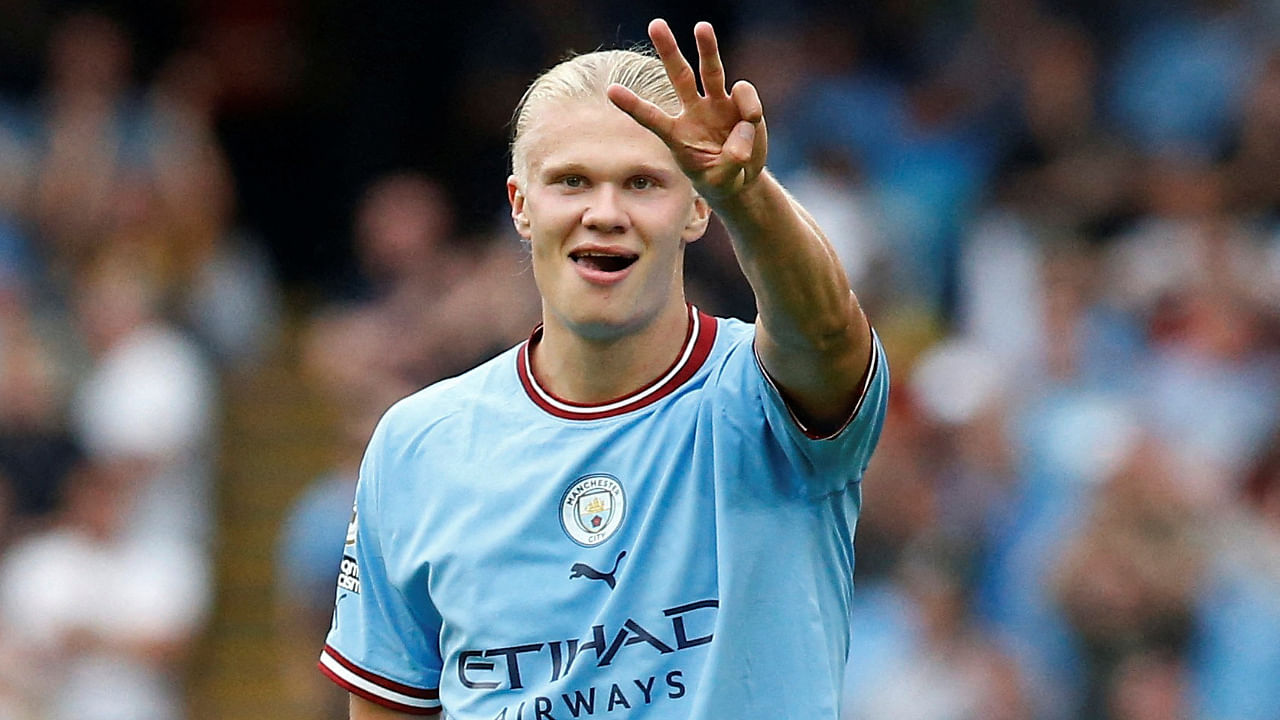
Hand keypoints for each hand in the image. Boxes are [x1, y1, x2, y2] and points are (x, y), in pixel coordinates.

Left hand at [607, 19, 767, 202]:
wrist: (742, 179)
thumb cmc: (721, 179)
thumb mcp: (722, 180)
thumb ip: (731, 159)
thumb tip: (744, 125)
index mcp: (677, 134)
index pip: (651, 117)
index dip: (633, 105)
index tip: (610, 90)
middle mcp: (694, 112)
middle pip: (679, 76)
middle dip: (668, 50)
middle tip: (655, 24)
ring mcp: (718, 104)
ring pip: (711, 71)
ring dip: (706, 48)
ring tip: (701, 26)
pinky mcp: (740, 103)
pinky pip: (744, 94)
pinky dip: (749, 106)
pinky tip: (750, 123)